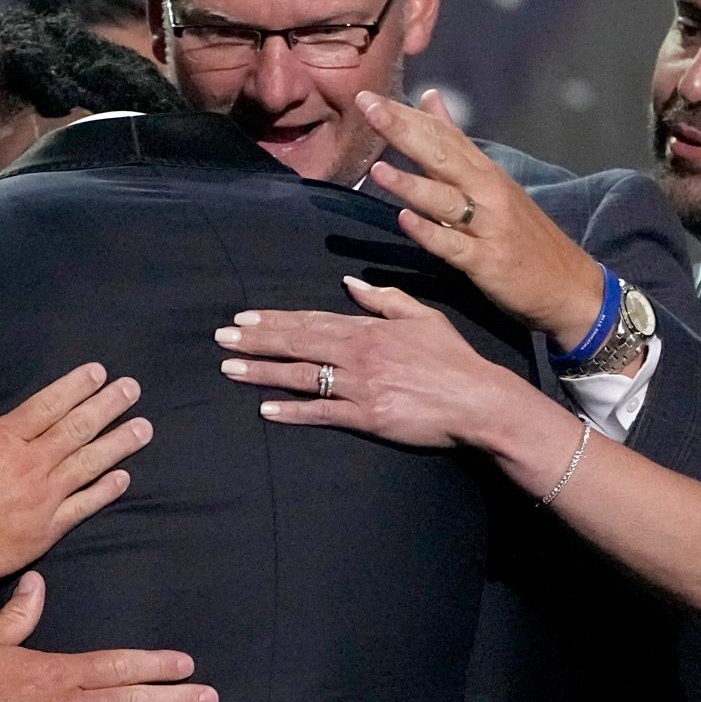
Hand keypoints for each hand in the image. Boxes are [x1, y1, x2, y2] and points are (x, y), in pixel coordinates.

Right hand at [0, 361, 150, 580]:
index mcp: (4, 438)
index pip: (49, 404)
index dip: (77, 386)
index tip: (100, 372)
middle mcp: (31, 463)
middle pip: (77, 428)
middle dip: (108, 405)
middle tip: (133, 389)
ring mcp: (44, 497)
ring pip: (89, 464)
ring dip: (119, 444)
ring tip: (144, 428)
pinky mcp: (47, 528)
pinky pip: (84, 506)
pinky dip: (105, 491)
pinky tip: (124, 478)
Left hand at [219, 276, 539, 448]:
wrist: (479, 400)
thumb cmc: (454, 360)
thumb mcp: (423, 317)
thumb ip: (384, 300)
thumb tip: (350, 284)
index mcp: (369, 329)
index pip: (312, 320)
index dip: (275, 319)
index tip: (244, 317)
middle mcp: (358, 354)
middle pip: (297, 343)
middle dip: (256, 340)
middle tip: (222, 337)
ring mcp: (360, 386)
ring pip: (301, 376)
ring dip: (262, 372)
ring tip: (229, 368)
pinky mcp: (367, 417)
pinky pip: (321, 413)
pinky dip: (292, 412)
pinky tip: (265, 410)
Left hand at [358, 89, 610, 346]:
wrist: (569, 285)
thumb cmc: (523, 234)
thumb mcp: (491, 181)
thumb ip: (456, 142)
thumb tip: (430, 97)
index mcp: (484, 172)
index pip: (443, 135)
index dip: (407, 115)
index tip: (370, 96)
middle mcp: (488, 192)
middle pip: (441, 156)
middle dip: (403, 131)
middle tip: (368, 107)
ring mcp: (489, 226)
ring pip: (445, 200)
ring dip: (411, 184)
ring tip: (377, 168)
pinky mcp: (488, 261)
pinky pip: (453, 246)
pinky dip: (430, 233)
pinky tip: (405, 221)